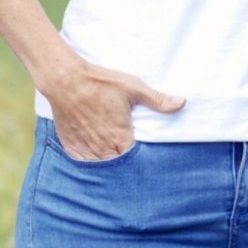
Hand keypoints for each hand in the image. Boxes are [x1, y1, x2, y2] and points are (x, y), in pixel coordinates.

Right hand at [45, 59, 183, 159]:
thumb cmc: (100, 83)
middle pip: (119, 167)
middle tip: (129, 159)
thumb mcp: (133, 88)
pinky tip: (94, 157)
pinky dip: (89, 162)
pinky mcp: (71, 146)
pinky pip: (82, 164)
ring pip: (101, 167)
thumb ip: (157, 100)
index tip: (145, 160)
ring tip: (113, 159)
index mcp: (121, 137)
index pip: (136, 162)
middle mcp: (104, 148)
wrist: (66, 80)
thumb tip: (181, 103)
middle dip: (125, 166)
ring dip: (107, 164)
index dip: (141, 161)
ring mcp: (86, 149)